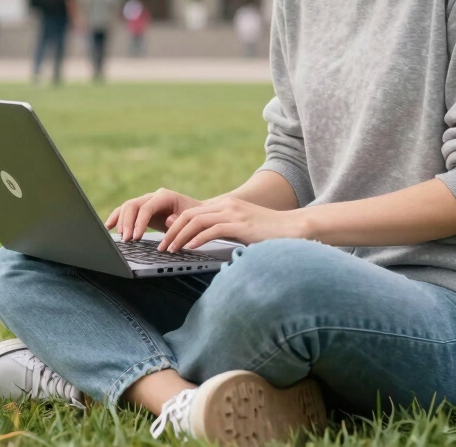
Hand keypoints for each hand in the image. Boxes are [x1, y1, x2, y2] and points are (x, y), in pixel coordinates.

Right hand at [105, 188, 203, 241]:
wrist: (196, 212)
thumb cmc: (193, 217)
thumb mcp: (190, 219)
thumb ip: (179, 220)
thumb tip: (168, 221)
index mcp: (165, 196)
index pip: (146, 207)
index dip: (139, 222)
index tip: (136, 237)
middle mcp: (153, 196)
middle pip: (133, 205)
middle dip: (127, 223)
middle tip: (127, 240)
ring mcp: (146, 201)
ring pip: (127, 207)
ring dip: (121, 222)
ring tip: (122, 238)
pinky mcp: (142, 209)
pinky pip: (126, 210)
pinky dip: (117, 217)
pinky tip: (109, 226)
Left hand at [159, 197, 305, 251]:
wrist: (293, 227)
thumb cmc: (268, 233)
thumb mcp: (241, 228)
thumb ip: (223, 230)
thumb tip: (201, 240)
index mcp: (225, 204)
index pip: (193, 212)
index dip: (176, 226)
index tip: (166, 240)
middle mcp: (227, 205)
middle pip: (190, 215)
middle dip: (172, 231)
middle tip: (162, 247)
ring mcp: (233, 213)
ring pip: (197, 221)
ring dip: (180, 236)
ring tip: (172, 250)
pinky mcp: (240, 224)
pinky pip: (212, 229)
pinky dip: (198, 238)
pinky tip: (190, 248)